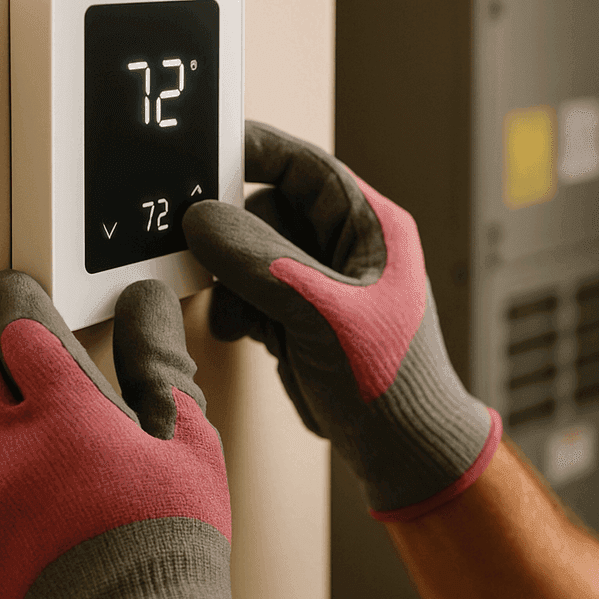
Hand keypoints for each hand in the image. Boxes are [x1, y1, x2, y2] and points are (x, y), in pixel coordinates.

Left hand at [0, 270, 251, 598]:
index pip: (20, 330)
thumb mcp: (187, 438)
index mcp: (67, 409)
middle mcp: (13, 443)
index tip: (18, 295)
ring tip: (8, 410)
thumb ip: (161, 363)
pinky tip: (2, 469)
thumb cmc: (169, 533)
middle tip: (14, 351)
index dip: (17, 304)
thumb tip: (149, 307)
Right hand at [183, 121, 501, 519]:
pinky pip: (252, 292)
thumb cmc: (389, 380)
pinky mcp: (302, 318)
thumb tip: (203, 217)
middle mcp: (346, 248)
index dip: (258, 151)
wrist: (400, 450)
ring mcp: (321, 284)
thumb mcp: (322, 312)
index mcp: (371, 228)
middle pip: (271, 210)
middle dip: (234, 232)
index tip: (205, 147)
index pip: (308, 168)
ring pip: (254, 253)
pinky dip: (237, 308)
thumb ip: (261, 262)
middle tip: (197, 244)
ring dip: (233, 279)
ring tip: (239, 313)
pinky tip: (244, 334)